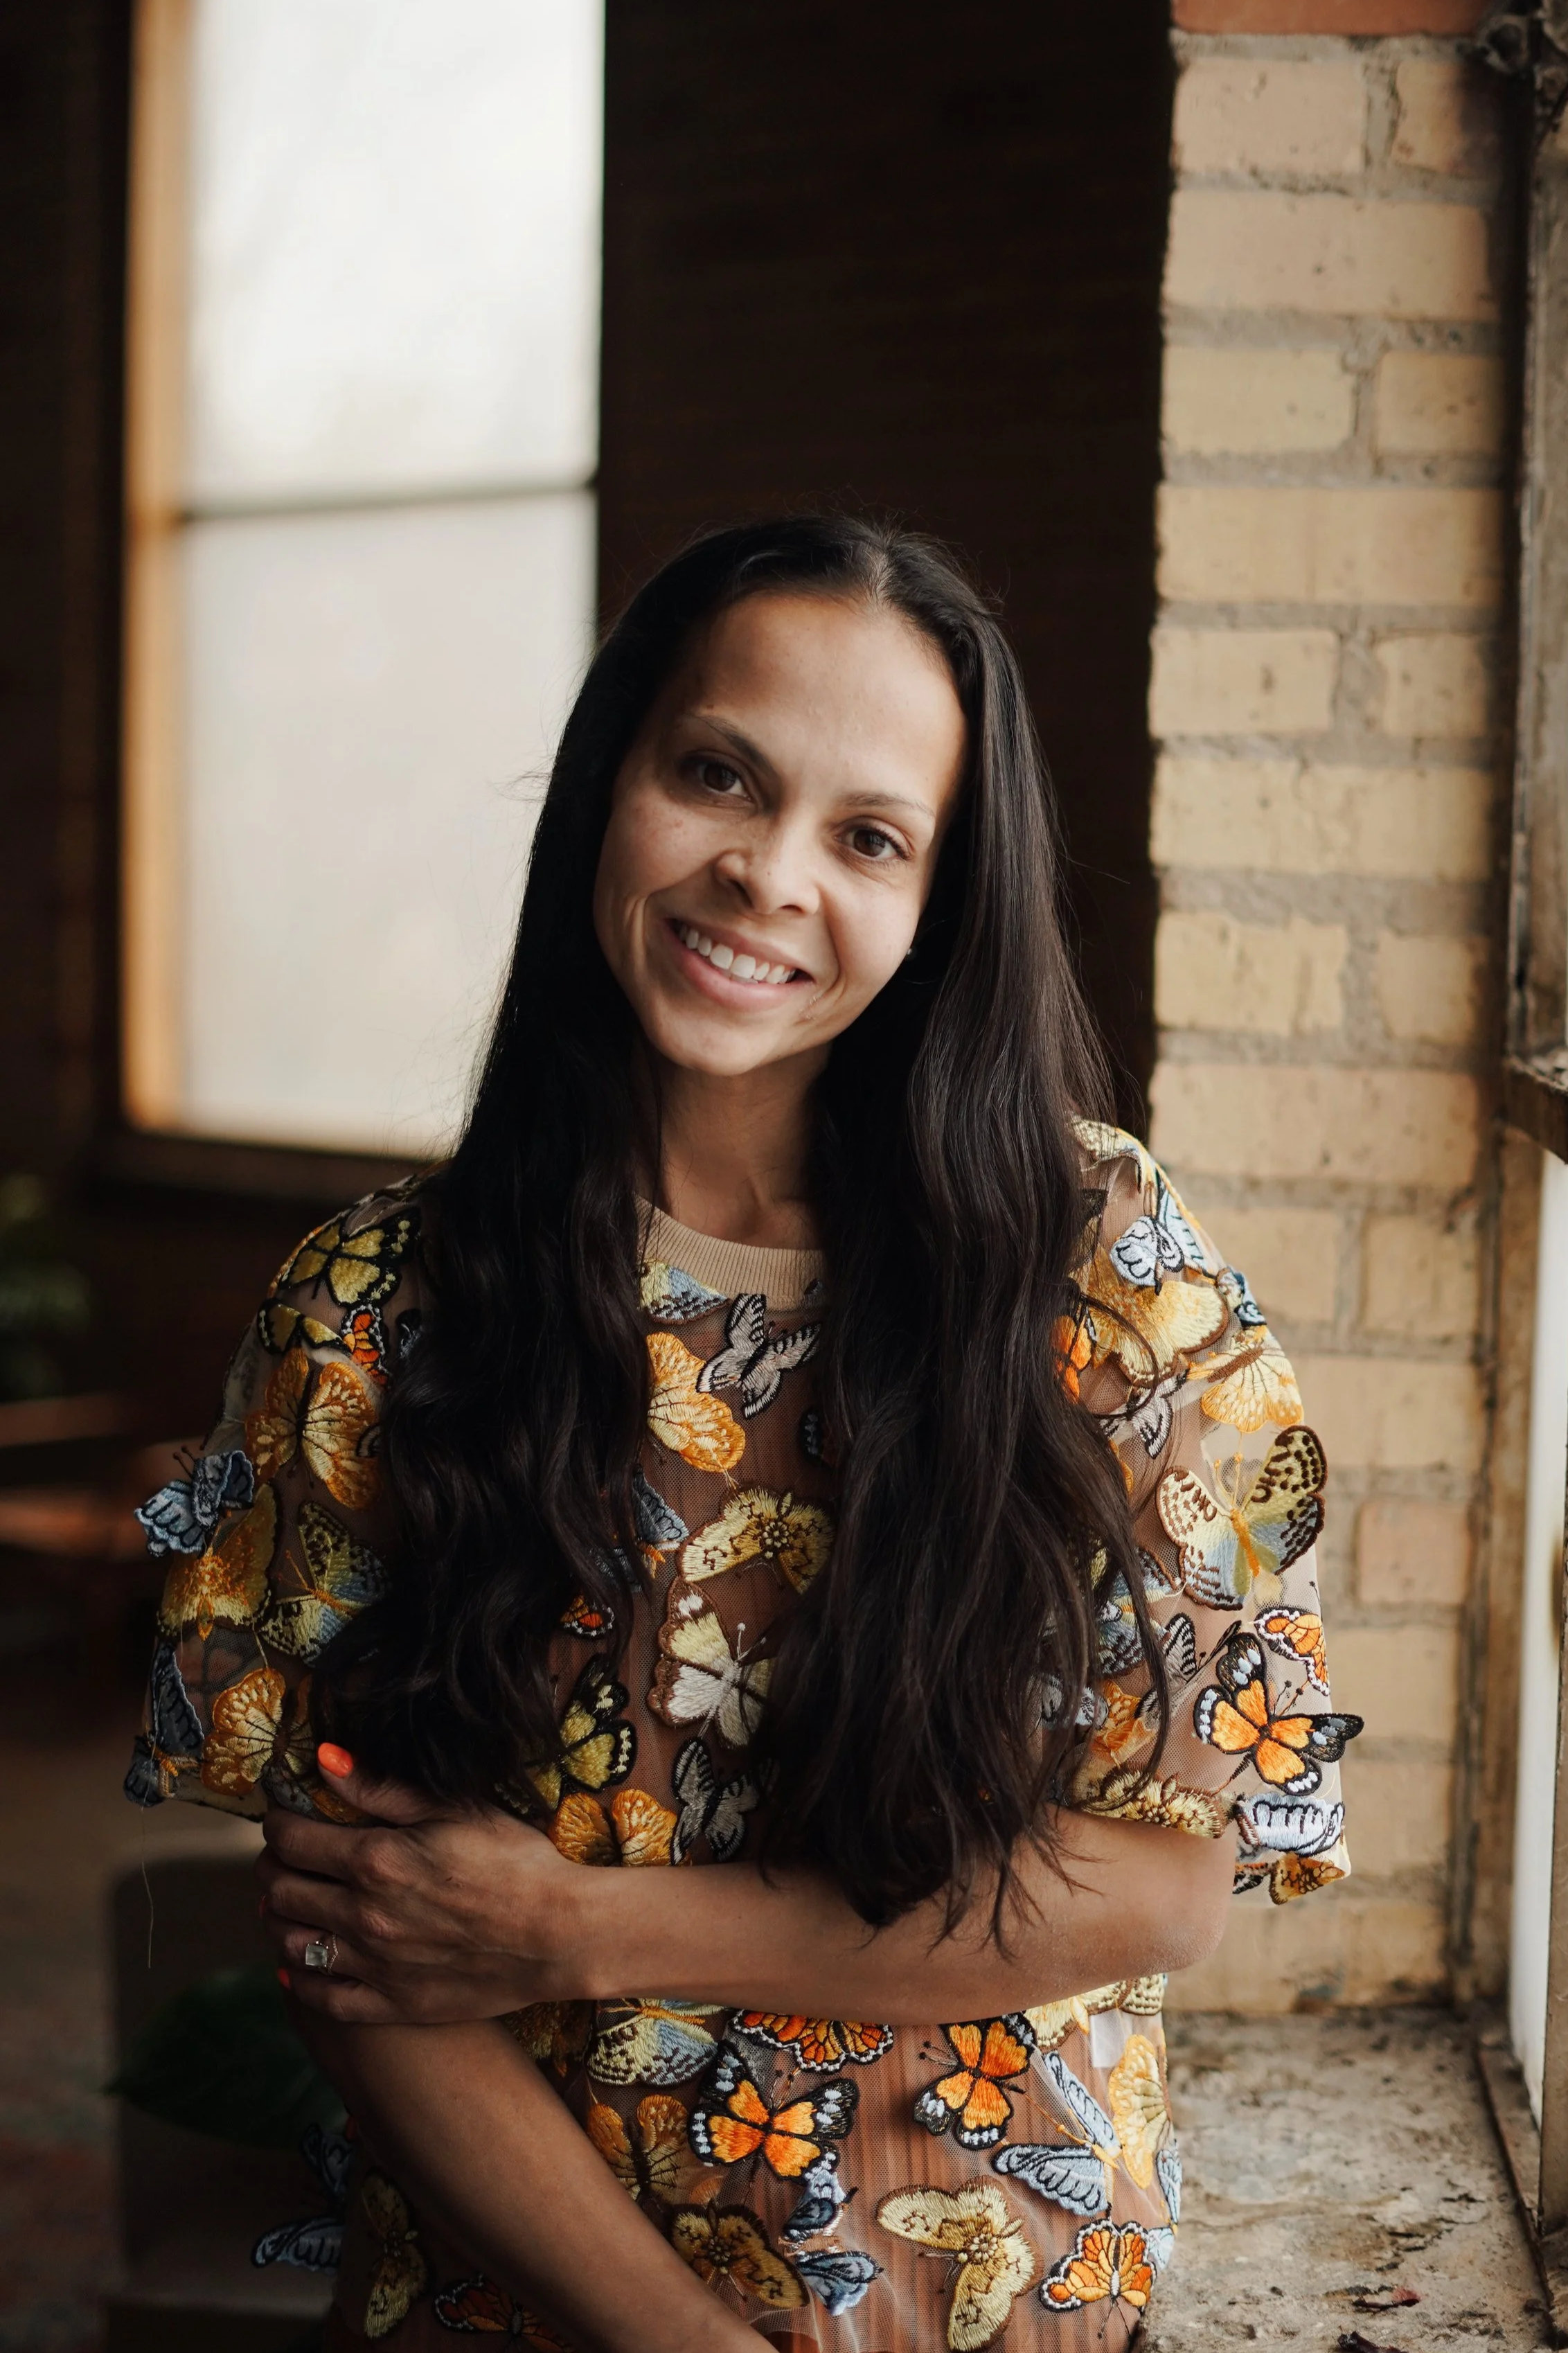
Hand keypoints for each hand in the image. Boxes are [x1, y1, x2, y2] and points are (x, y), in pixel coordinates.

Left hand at [257, 1751, 586, 2025]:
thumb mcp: (455, 1808)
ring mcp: (373, 1965)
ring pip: (292, 1945)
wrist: (558, 1933)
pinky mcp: (391, 2003)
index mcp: (374, 1860)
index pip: (292, 1839)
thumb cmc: (514, 1860)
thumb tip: (323, 1759)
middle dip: (274, 1868)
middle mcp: (362, 1915)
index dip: (279, 1823)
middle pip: (282, 1891)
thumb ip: (382, 1788)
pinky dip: (301, 1980)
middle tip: (285, 1857)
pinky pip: (324, 1997)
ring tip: (291, 1905)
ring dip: (281, 1921)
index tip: (285, 1816)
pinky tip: (299, 1966)